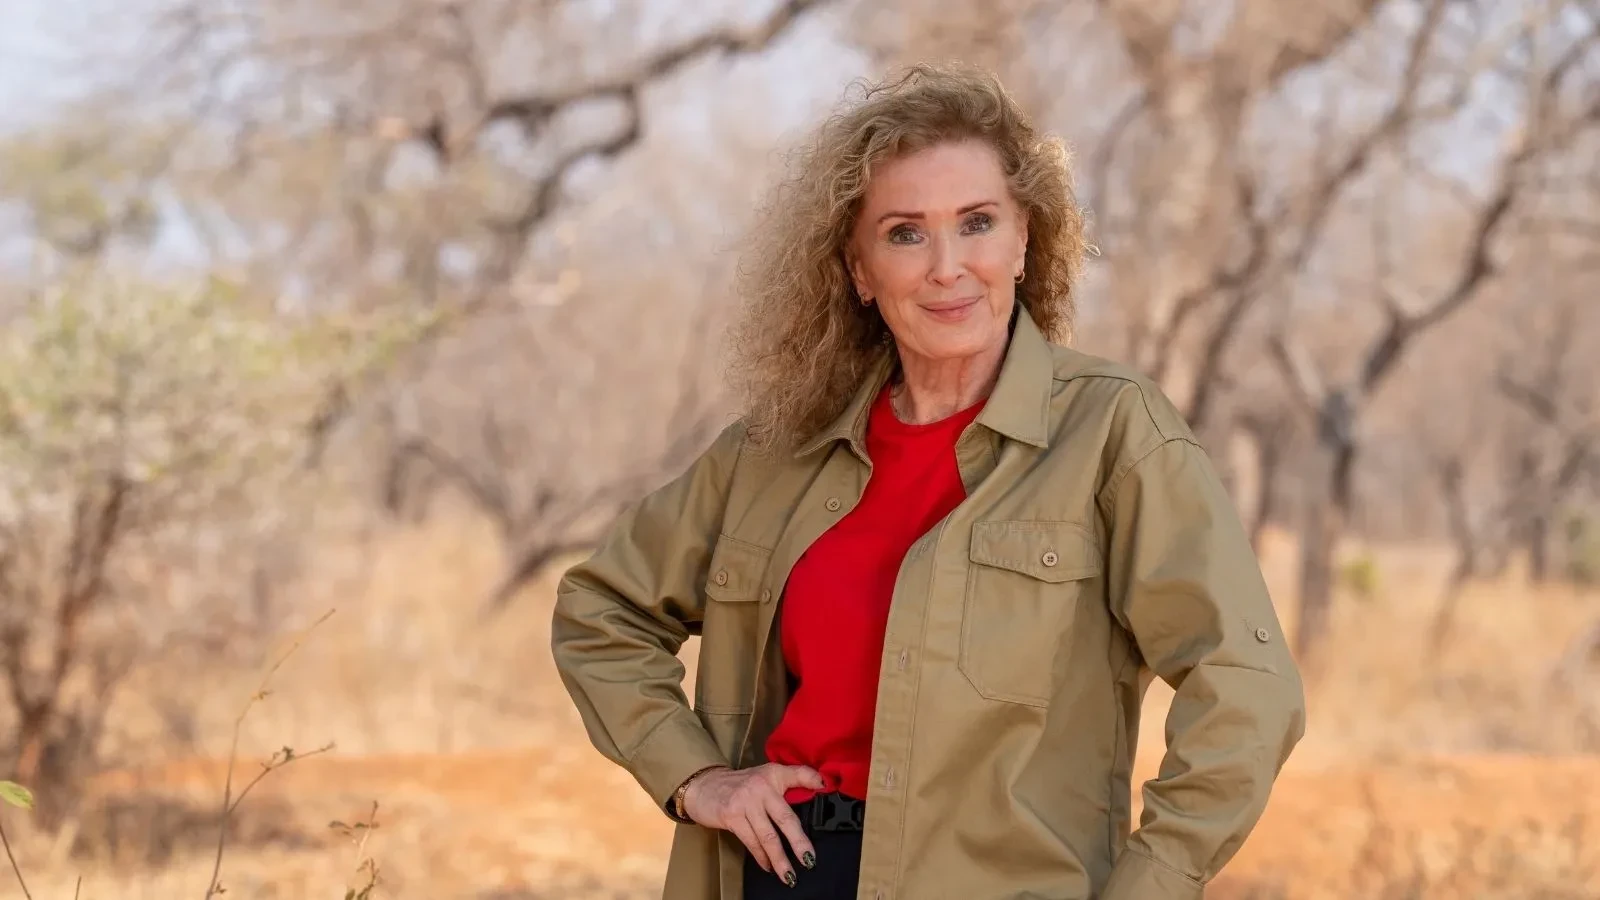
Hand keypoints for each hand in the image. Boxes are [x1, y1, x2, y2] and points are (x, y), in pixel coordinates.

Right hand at [682, 763, 825, 884]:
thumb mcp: (766, 777)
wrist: (704, 785)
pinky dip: (761, 857)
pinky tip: (768, 866)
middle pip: (786, 818)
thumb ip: (791, 782)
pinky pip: (751, 841)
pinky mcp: (731, 816)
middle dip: (799, 842)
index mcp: (774, 775)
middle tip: (809, 860)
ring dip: (779, 859)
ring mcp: (745, 802)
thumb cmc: (740, 785)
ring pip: (768, 836)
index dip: (813, 780)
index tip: (826, 788)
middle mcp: (761, 787)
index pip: (798, 774)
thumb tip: (819, 791)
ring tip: (790, 876)